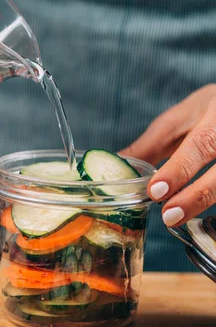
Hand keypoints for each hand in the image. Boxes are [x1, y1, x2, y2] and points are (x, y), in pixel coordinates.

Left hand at [119, 84, 215, 227]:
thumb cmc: (208, 109)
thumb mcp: (180, 118)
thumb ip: (153, 144)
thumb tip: (119, 164)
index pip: (202, 143)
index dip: (180, 169)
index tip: (156, 190)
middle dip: (196, 196)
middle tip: (168, 215)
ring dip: (203, 202)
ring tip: (176, 217)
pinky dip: (210, 201)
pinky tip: (194, 212)